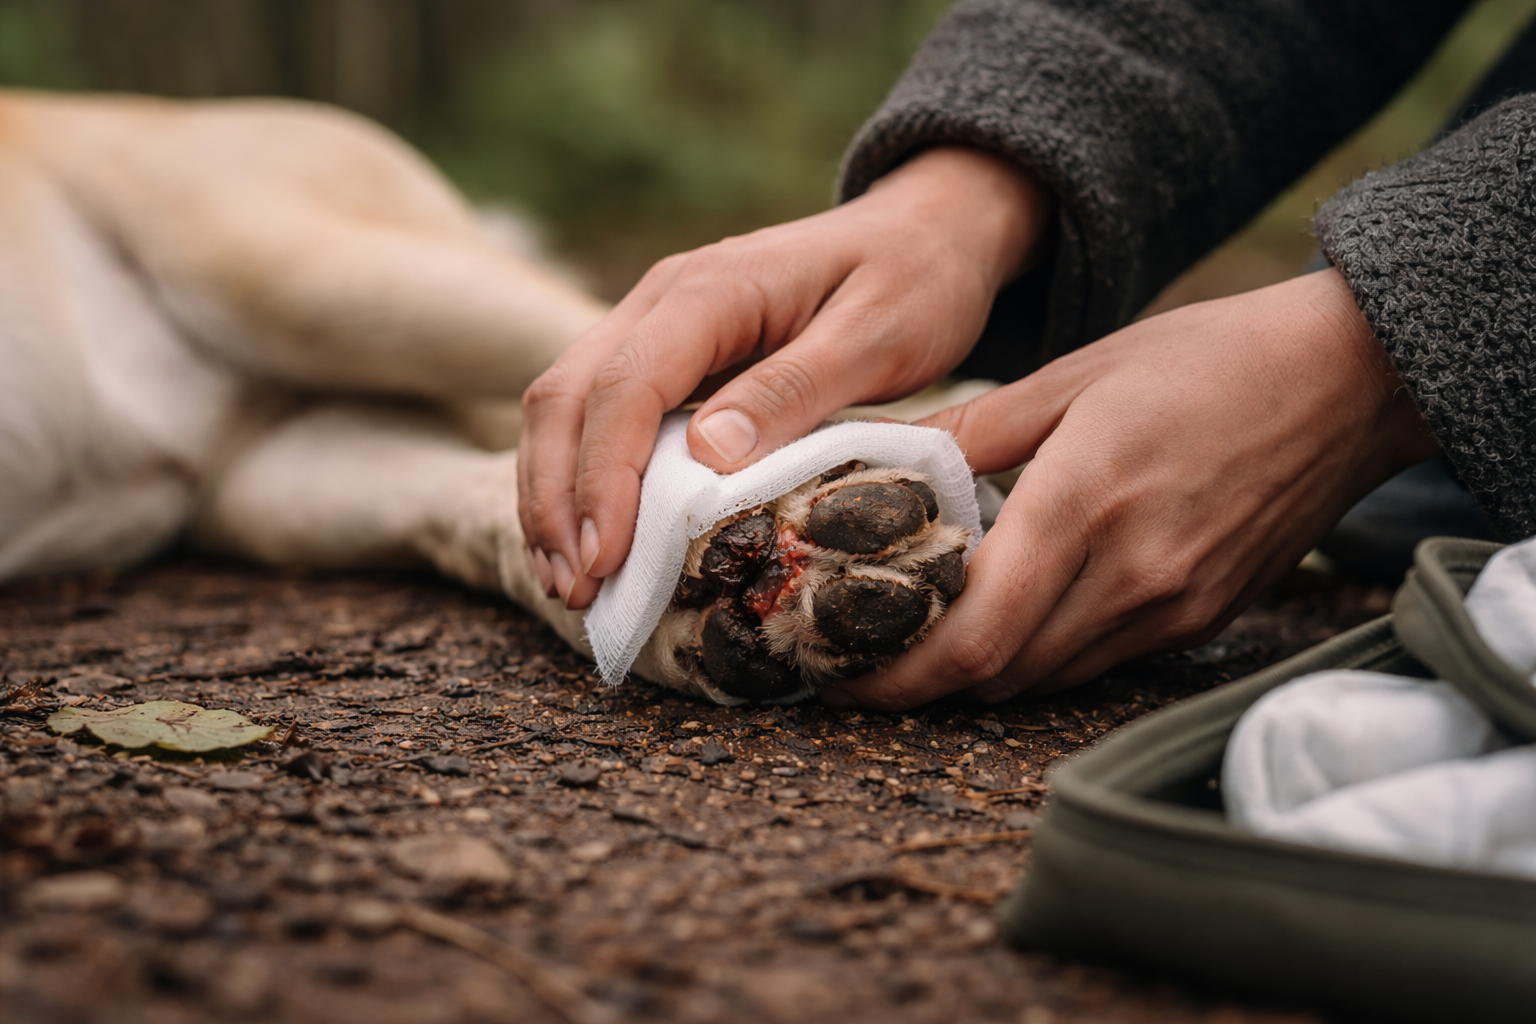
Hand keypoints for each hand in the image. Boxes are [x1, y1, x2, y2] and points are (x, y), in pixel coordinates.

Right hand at [517, 147, 1053, 607]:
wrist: (927, 231)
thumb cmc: (916, 281)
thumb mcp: (878, 334)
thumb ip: (793, 389)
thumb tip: (707, 456)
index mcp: (711, 288)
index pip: (625, 386)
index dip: (602, 478)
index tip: (604, 560)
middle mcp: (662, 299)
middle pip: (567, 395)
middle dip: (557, 498)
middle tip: (575, 590)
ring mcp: (655, 324)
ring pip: (567, 406)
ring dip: (555, 496)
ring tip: (569, 584)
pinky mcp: (666, 355)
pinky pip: (598, 415)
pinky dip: (582, 480)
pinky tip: (592, 542)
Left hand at [821, 268, 1439, 709]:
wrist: (1347, 382)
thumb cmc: (1206, 361)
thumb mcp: (1075, 373)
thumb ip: (973, 430)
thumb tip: (885, 461)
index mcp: (1083, 502)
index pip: (975, 634)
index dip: (898, 675)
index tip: (841, 674)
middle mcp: (1130, 574)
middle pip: (1000, 674)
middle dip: (922, 681)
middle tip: (862, 659)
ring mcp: (1172, 606)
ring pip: (1046, 678)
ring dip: (979, 673)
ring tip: (923, 644)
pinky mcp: (1202, 618)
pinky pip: (1097, 662)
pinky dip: (1040, 656)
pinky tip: (1011, 620)